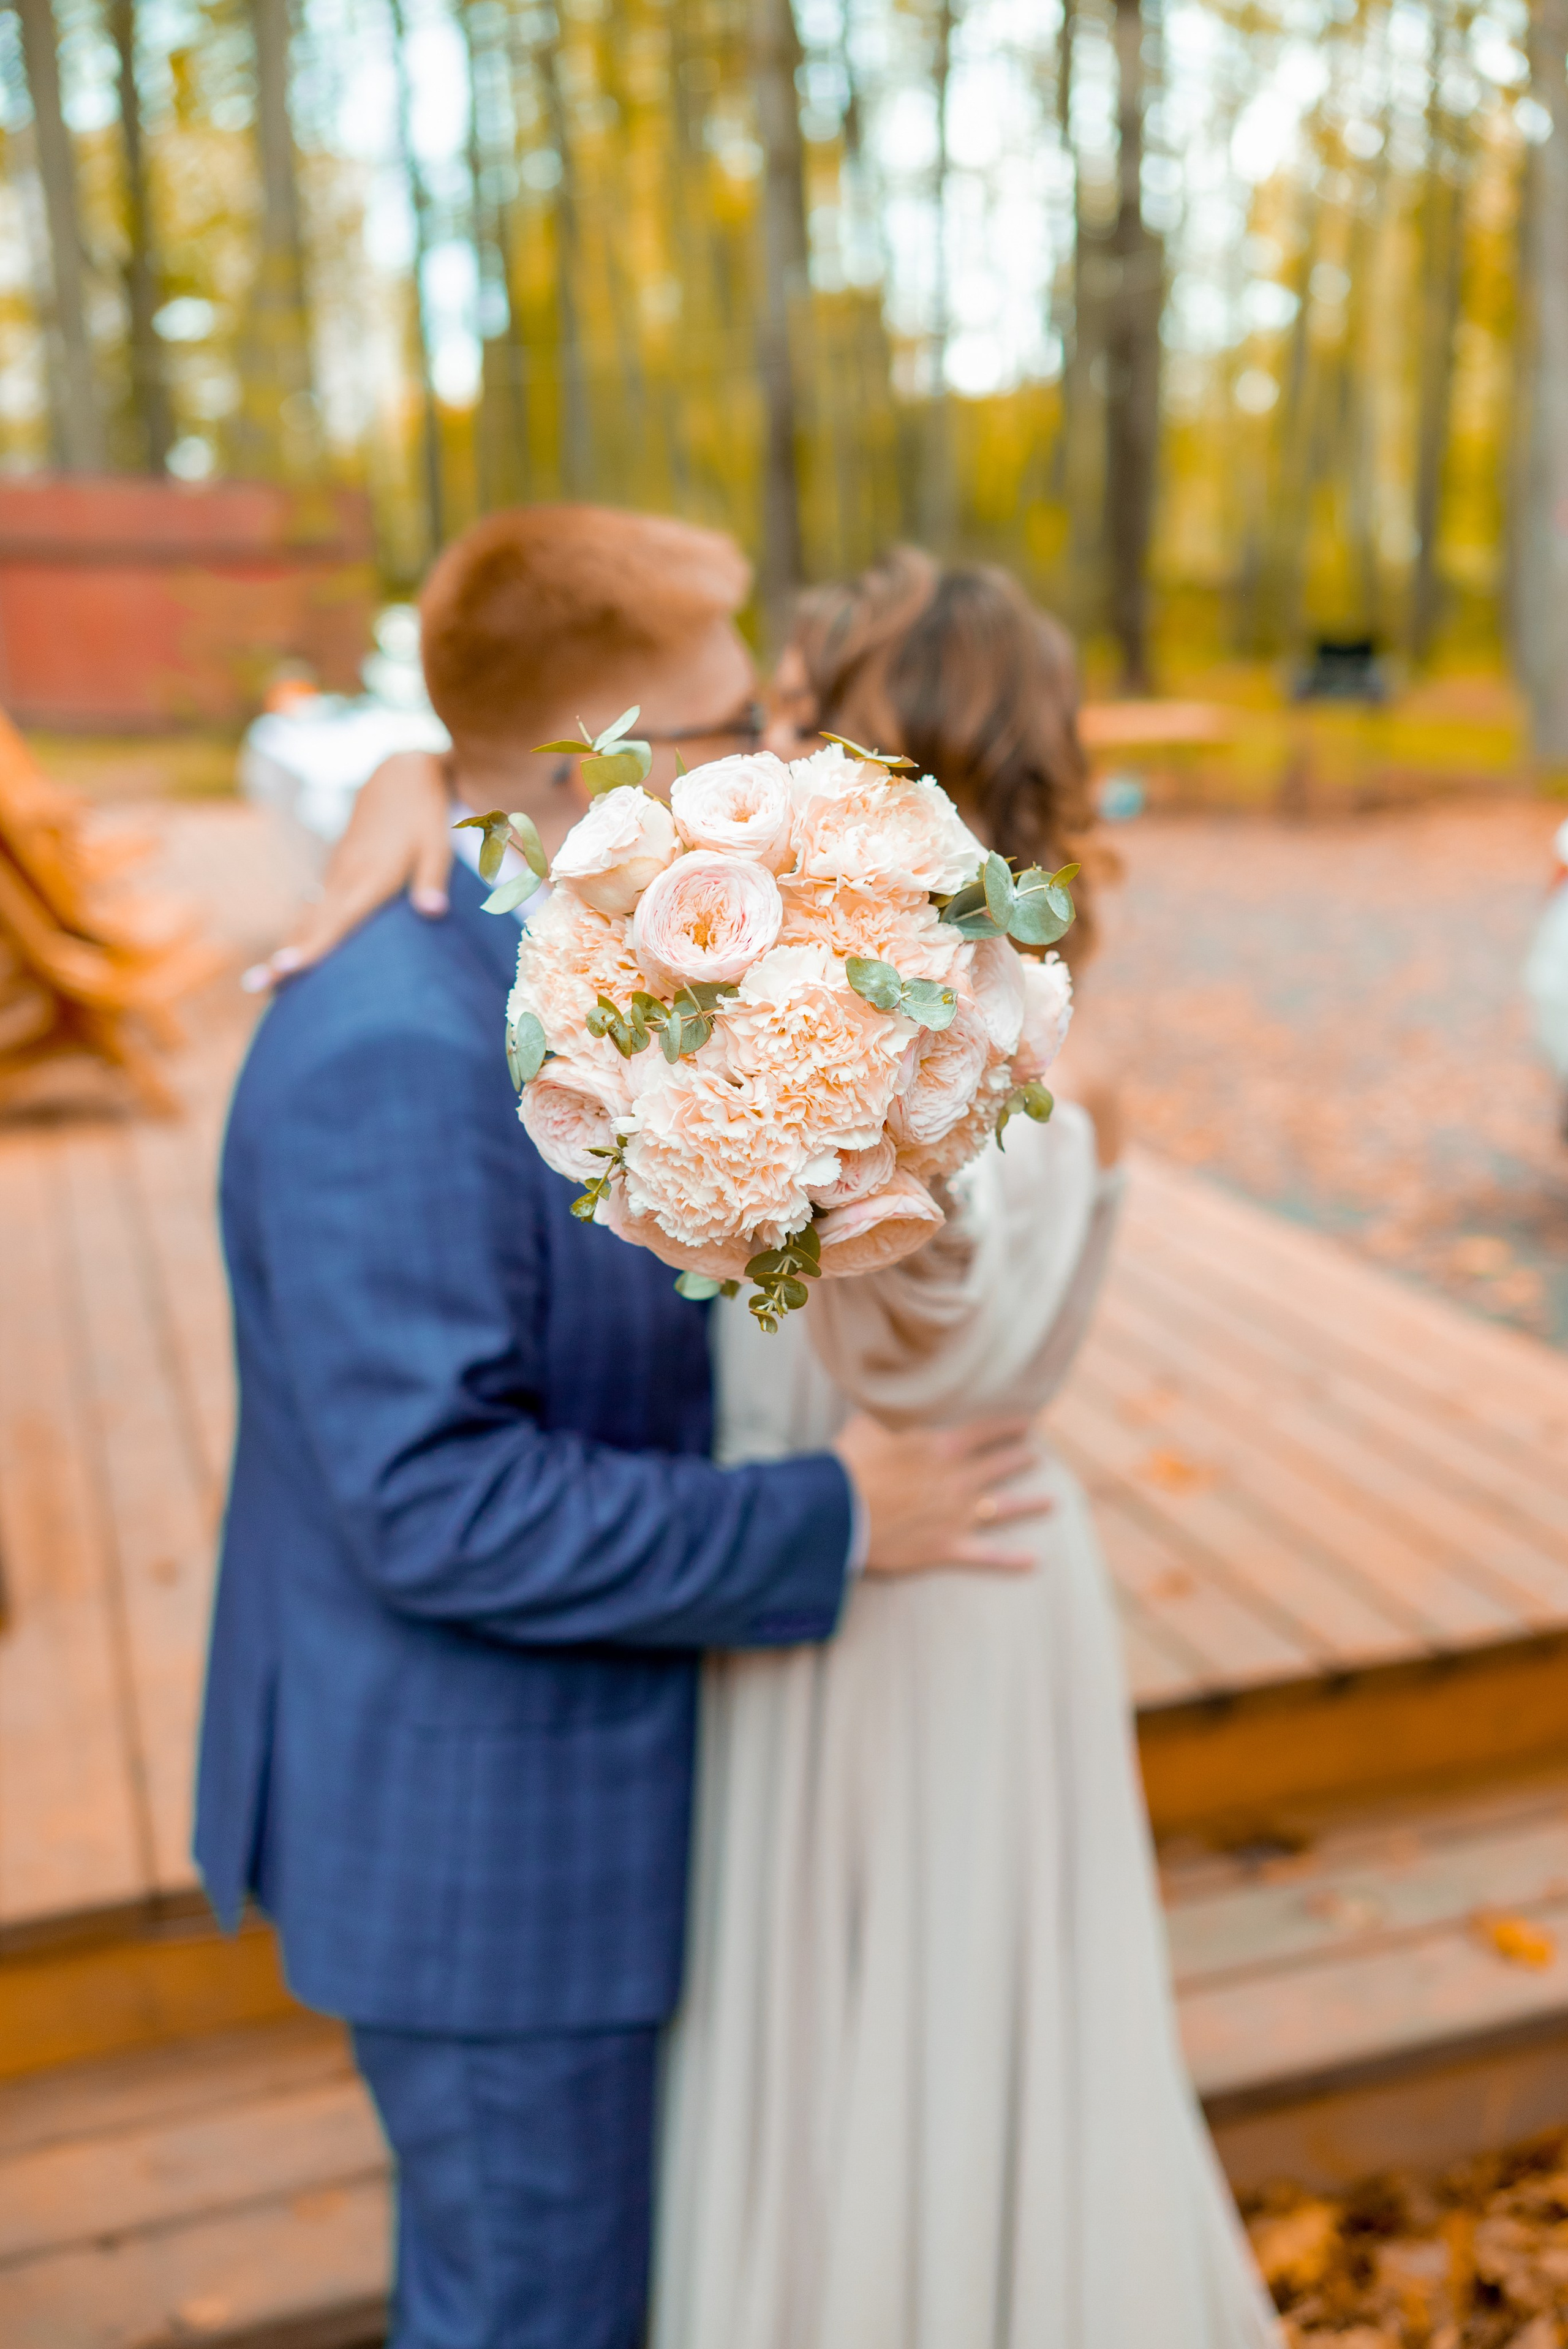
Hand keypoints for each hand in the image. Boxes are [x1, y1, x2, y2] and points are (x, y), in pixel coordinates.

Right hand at [243, 751, 453, 991]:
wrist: (399, 772)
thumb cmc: (424, 814)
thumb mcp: (438, 844)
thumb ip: (433, 881)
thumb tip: (434, 912)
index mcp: (371, 875)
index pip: (339, 920)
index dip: (313, 946)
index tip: (286, 969)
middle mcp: (346, 877)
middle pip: (312, 925)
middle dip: (284, 957)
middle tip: (257, 987)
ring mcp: (337, 873)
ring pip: (308, 917)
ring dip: (286, 947)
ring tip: (263, 980)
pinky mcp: (337, 869)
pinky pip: (314, 907)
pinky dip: (299, 931)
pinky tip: (289, 950)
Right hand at [834, 1413, 1052, 1575]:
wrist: (838, 1513)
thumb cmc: (849, 1465)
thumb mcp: (869, 1424)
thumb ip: (891, 1414)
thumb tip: (894, 1401)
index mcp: (941, 1446)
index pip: (985, 1431)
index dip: (1008, 1426)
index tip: (1027, 1423)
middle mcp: (958, 1479)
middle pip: (999, 1466)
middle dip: (1019, 1459)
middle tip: (1035, 1456)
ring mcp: (957, 1515)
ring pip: (1005, 1507)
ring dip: (1031, 1503)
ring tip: (1051, 1501)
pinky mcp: (947, 1546)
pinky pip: (987, 1555)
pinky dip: (1012, 1558)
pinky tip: (1034, 1559)